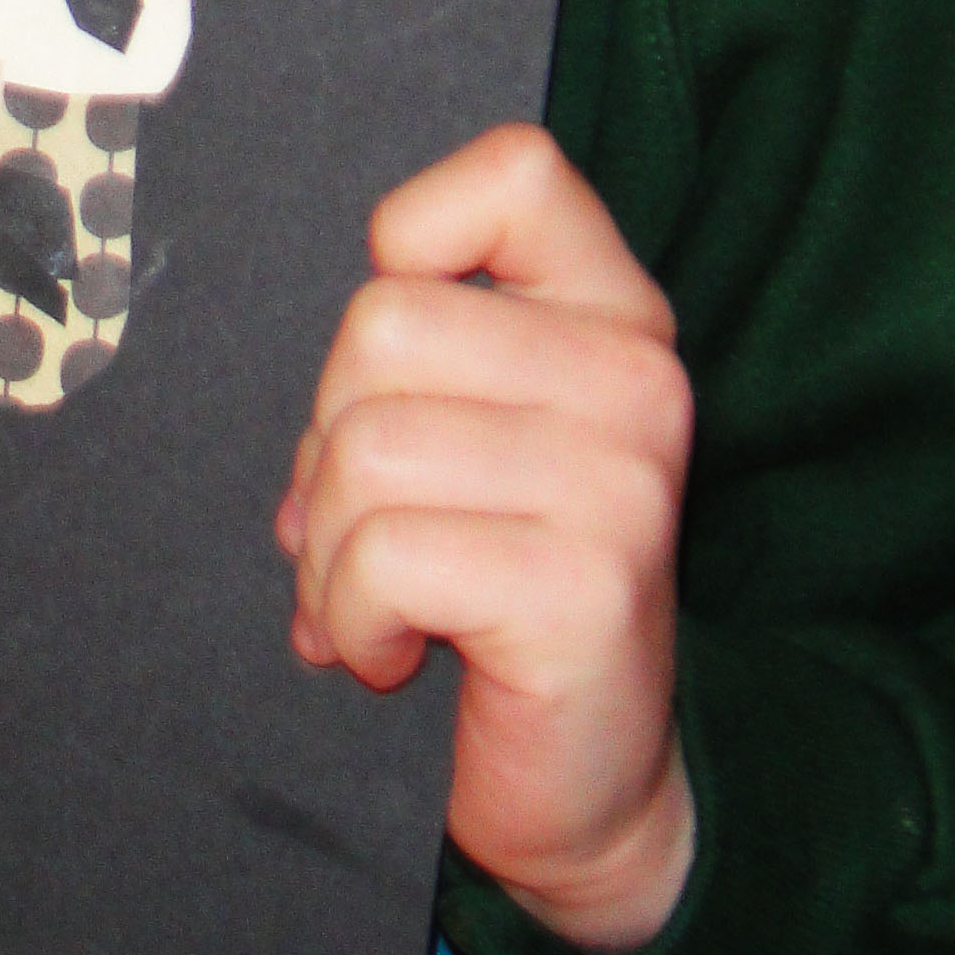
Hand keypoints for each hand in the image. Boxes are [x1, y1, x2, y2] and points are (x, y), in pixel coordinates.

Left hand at [277, 125, 695, 954]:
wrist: (594, 783)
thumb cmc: (499, 593)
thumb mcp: (469, 443)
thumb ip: (407, 373)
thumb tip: (317, 424)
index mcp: (615, 319)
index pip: (516, 172)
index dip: (413, 244)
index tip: (408, 364)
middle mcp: (637, 381)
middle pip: (379, 326)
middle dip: (330, 445)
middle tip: (374, 534)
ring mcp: (620, 479)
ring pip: (363, 448)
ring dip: (331, 553)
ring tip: (383, 604)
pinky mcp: (583, 582)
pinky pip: (381, 556)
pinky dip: (352, 619)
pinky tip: (399, 654)